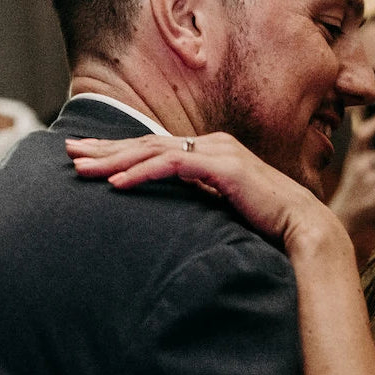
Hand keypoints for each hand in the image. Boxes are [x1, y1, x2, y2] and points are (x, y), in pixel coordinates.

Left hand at [66, 133, 341, 253]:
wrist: (305, 230)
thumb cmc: (270, 228)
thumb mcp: (225, 212)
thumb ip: (200, 205)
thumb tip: (175, 219)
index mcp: (210, 154)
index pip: (156, 149)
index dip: (119, 153)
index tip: (89, 159)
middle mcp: (211, 145)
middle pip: (147, 143)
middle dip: (106, 148)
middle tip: (69, 152)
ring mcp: (217, 152)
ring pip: (153, 151)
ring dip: (115, 160)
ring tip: (83, 170)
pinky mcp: (222, 167)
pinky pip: (172, 167)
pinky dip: (141, 174)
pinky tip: (116, 184)